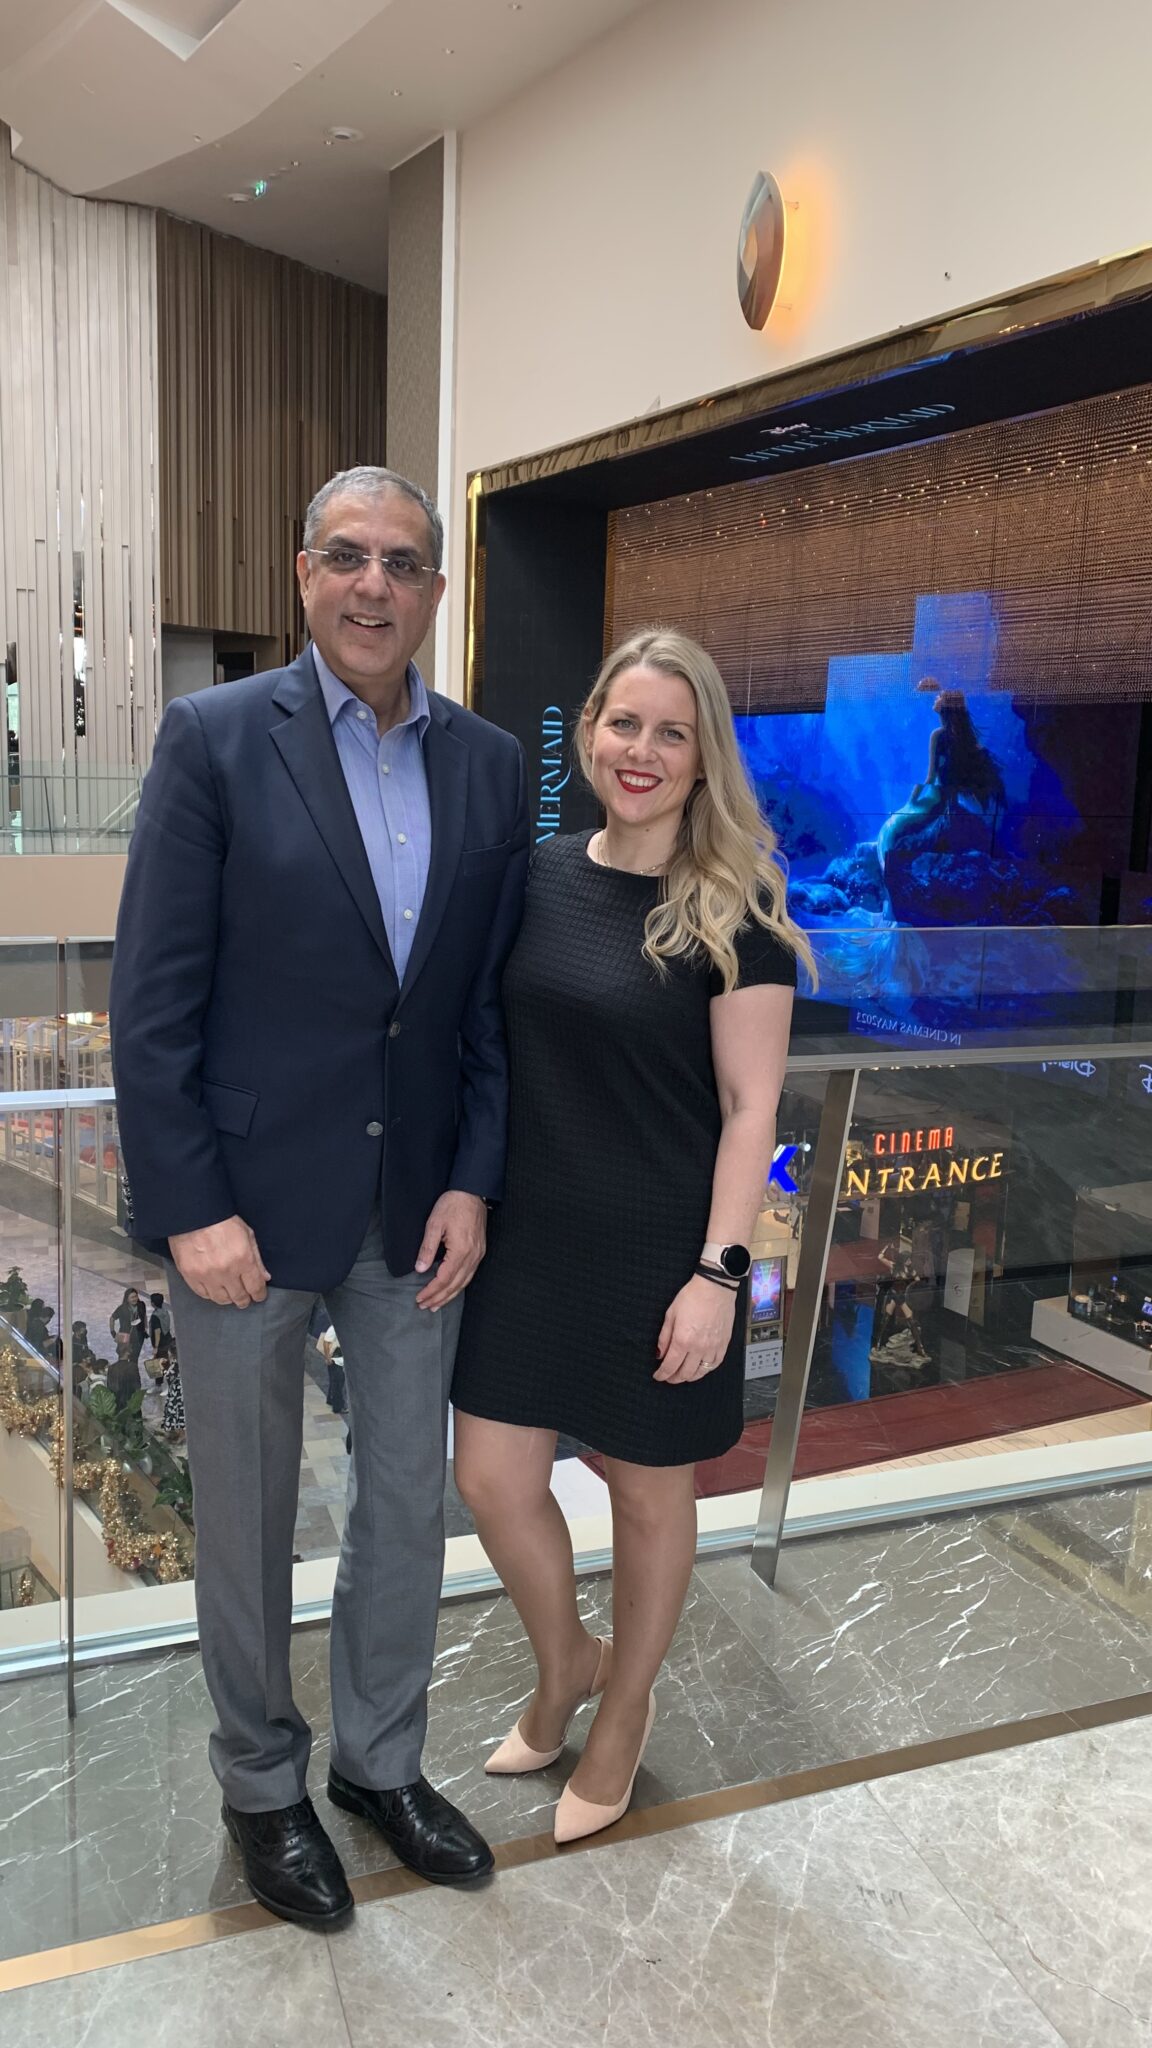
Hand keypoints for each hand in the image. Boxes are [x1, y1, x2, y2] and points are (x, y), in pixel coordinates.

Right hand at [169, 1215, 270, 1308]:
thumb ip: (257, 1258)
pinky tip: (215, 1289)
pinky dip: (210, 1294)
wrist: (194, 1213)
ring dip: (228, 1298)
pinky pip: (203, 1294)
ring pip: (221, 1299)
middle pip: (239, 1297)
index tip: (259, 1295)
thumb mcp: (247, 1234)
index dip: (259, 1294)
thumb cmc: (221, 1220)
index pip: (255, 1287)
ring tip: (230, 1294)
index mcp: (243, 1259)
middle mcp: (225, 1271)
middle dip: (245, 1299)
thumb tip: (264, 1277)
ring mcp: (206, 1275)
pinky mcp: (190, 1275)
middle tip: (245, 1298)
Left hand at [415, 1192, 486, 1310]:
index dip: (431, 1291)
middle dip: (439, 1298)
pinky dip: (459, 1286)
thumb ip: (427, 1248)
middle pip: (455, 1285)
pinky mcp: (480, 1251)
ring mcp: (478, 1255)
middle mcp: (472, 1256)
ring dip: (450, 1295)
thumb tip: (419, 1269)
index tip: (419, 1298)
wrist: (472, 1191)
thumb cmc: (453, 1205)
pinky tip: (452, 1289)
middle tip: (425, 1306)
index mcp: (461, 1251)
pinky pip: (470, 1275)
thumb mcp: (434, 1224)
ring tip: (437, 1304)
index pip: (444, 1279)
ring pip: (464, 1282)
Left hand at [654, 1274, 737, 1383]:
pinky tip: (700, 1369)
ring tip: (682, 1376)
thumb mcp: (671, 1314)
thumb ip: (664, 1337)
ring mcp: (713, 1347)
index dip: (662, 1374)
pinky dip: (706, 1370)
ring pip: (700, 1372)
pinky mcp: (723, 1344)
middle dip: (674, 1378)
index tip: (658, 1376)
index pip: (670, 1366)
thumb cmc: (692, 1296)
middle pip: (685, 1373)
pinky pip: (715, 1364)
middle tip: (668, 1377)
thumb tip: (660, 1353)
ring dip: (689, 1377)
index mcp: (682, 1340)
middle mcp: (698, 1347)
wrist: (715, 1288)